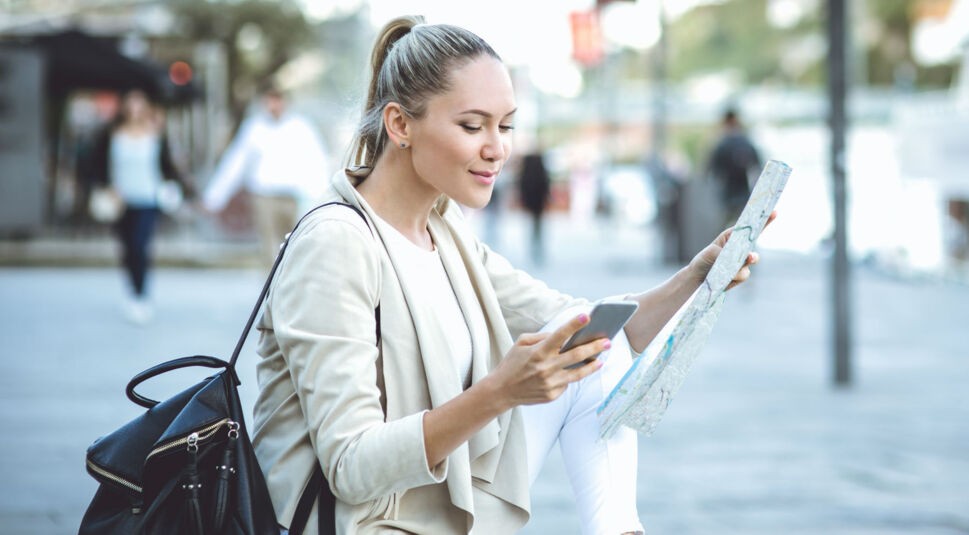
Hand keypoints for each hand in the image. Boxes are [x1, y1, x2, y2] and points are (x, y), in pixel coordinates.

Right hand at [489, 313, 607, 407]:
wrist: (501, 391)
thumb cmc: (512, 364)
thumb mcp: (521, 343)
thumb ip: (542, 337)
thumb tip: (562, 337)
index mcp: (538, 352)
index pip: (559, 335)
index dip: (573, 325)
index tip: (587, 316)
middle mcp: (546, 368)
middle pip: (576, 355)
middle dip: (594, 347)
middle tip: (607, 341)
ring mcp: (550, 383)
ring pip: (578, 373)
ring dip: (592, 365)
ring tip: (601, 359)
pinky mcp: (552, 395)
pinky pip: (566, 383)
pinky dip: (570, 376)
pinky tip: (573, 372)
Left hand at [688, 211, 776, 289]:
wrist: (699, 275)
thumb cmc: (705, 258)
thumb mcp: (711, 251)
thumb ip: (725, 253)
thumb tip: (738, 261)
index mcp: (735, 237)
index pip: (751, 228)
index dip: (764, 220)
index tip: (774, 212)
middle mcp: (742, 248)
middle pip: (754, 245)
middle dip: (754, 249)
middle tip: (750, 256)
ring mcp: (743, 262)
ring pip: (750, 262)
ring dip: (744, 263)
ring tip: (736, 266)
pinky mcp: (741, 275)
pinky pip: (743, 274)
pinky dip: (735, 275)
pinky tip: (726, 276)